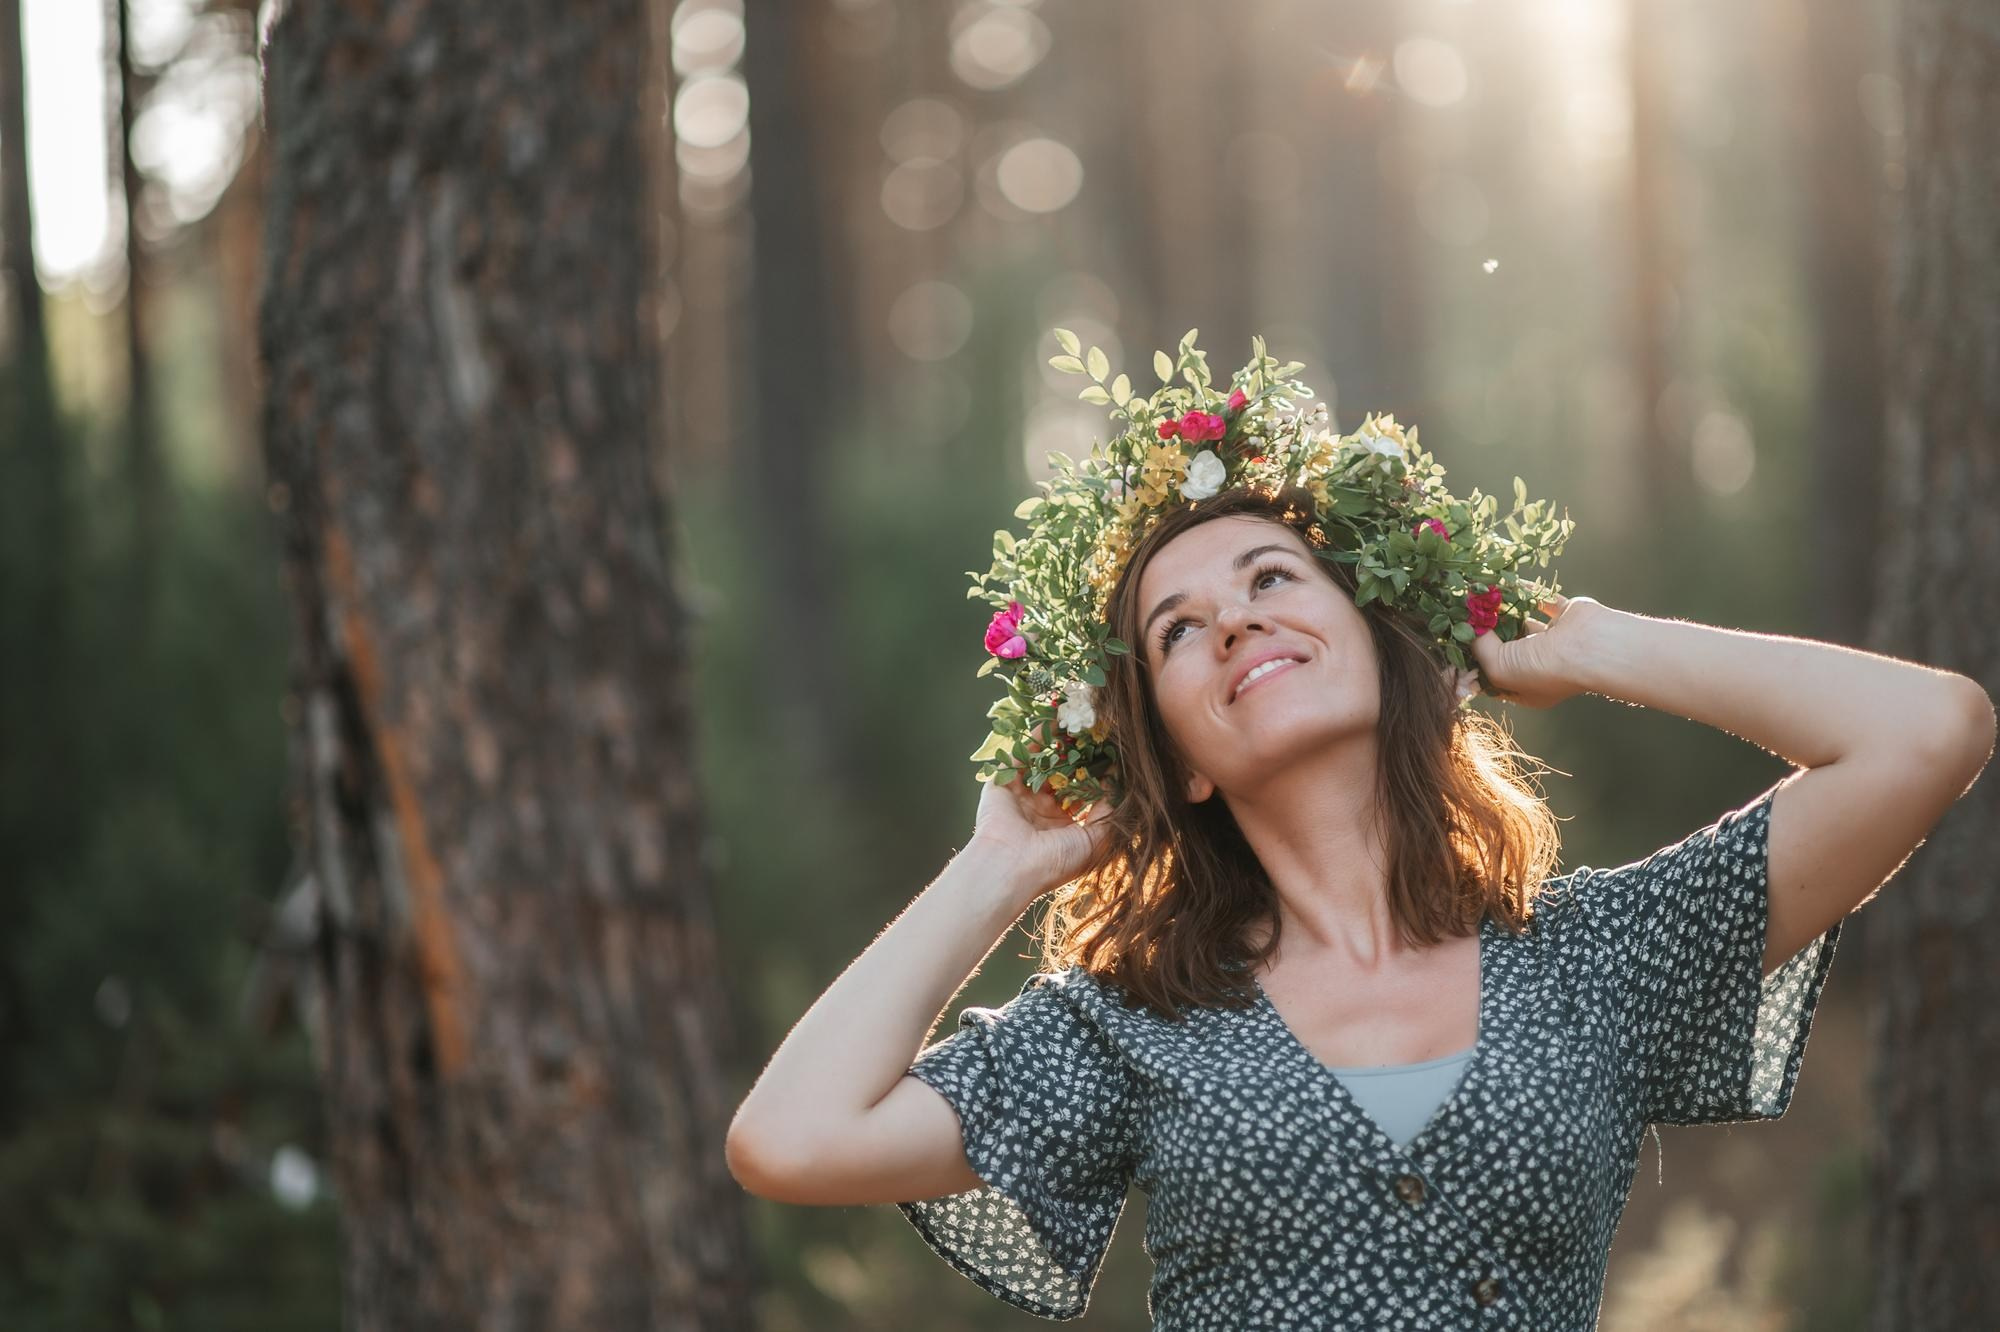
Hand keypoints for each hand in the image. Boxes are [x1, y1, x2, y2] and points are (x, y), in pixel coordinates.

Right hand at [969, 717, 1120, 902]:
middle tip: (1100, 735)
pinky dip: (1039, 737)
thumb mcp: (1095, 840)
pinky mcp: (1004, 781)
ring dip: (1062, 743)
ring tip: (1081, 722)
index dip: (1100, 776)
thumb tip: (1119, 782)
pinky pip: (1024, 753)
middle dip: (1082, 756)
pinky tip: (1056, 721)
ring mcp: (1022, 794)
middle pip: (1065, 774)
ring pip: (1045, 762)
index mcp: (1063, 827)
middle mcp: (1042, 809)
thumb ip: (1109, 812)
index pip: (1085, 794)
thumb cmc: (1055, 861)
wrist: (1011, 866)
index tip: (1116, 755)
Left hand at [1467, 593, 1607, 709]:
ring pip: (1523, 620)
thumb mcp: (1499, 668)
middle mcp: (1540, 664)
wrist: (1592, 649)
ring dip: (1503, 607)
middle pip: (1505, 643)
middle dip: (1486, 627)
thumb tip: (1469, 625)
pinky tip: (1505, 581)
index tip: (1452, 635)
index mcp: (1524, 686)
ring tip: (1480, 592)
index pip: (1492, 670)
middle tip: (1462, 608)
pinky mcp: (1567, 616)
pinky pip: (1542, 599)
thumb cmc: (1544, 668)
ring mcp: (1556, 639)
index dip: (1473, 654)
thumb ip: (1480, 647)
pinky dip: (1525, 590)